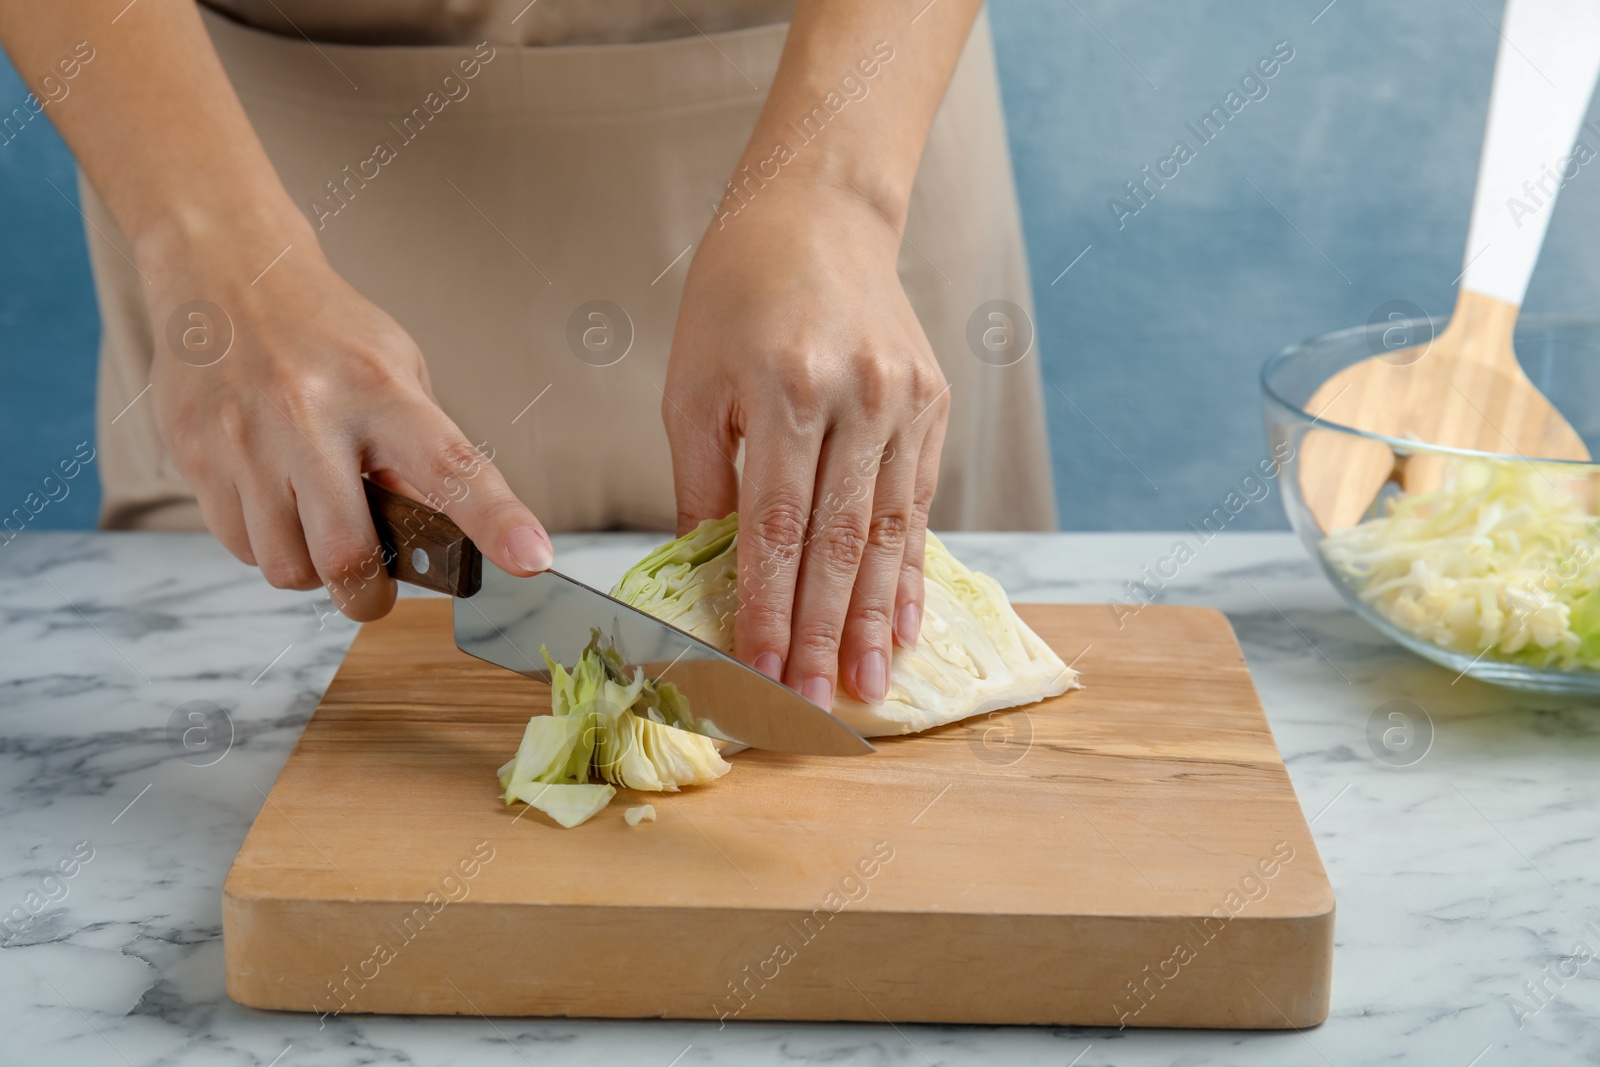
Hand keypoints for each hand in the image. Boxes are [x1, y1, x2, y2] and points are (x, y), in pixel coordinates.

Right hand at [141, 215, 553, 620]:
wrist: (224, 273)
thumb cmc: (326, 334)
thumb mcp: (396, 372)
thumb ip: (420, 453)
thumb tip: (438, 538)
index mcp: (382, 390)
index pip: (451, 465)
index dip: (497, 519)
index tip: (533, 559)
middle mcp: (312, 414)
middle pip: (347, 553)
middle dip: (367, 594)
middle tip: (374, 590)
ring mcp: (247, 439)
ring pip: (286, 565)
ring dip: (310, 569)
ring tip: (315, 522)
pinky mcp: (197, 456)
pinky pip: (238, 547)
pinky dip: (264, 544)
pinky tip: (273, 500)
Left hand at [663, 184, 948, 705]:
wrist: (818, 213)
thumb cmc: (735, 295)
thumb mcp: (691, 382)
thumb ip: (702, 482)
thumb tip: (709, 574)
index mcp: (786, 389)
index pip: (778, 527)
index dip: (772, 610)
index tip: (762, 675)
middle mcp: (858, 397)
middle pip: (840, 543)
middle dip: (826, 635)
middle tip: (818, 707)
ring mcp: (906, 401)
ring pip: (889, 532)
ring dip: (878, 619)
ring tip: (871, 686)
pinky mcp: (934, 404)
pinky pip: (920, 504)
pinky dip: (911, 569)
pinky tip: (907, 622)